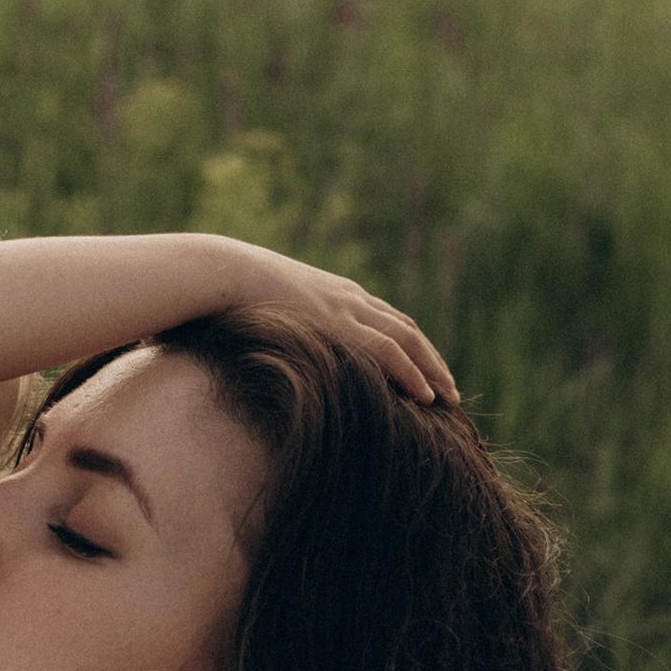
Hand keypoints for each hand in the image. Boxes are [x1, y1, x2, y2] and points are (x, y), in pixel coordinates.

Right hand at [216, 246, 457, 405]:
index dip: (410, 345)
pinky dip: (411, 373)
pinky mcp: (339, 325)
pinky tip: (426, 395)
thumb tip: (267, 339)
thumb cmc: (230, 291)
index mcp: (335, 293)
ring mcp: (346, 309)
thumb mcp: (266, 305)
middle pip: (405, 329)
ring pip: (407, 340)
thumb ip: (280, 320)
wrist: (221, 271)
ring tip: (448, 398)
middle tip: (448, 388)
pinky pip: (388, 351)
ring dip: (432, 370)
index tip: (425, 367)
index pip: (386, 319)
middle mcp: (349, 298)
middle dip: (430, 359)